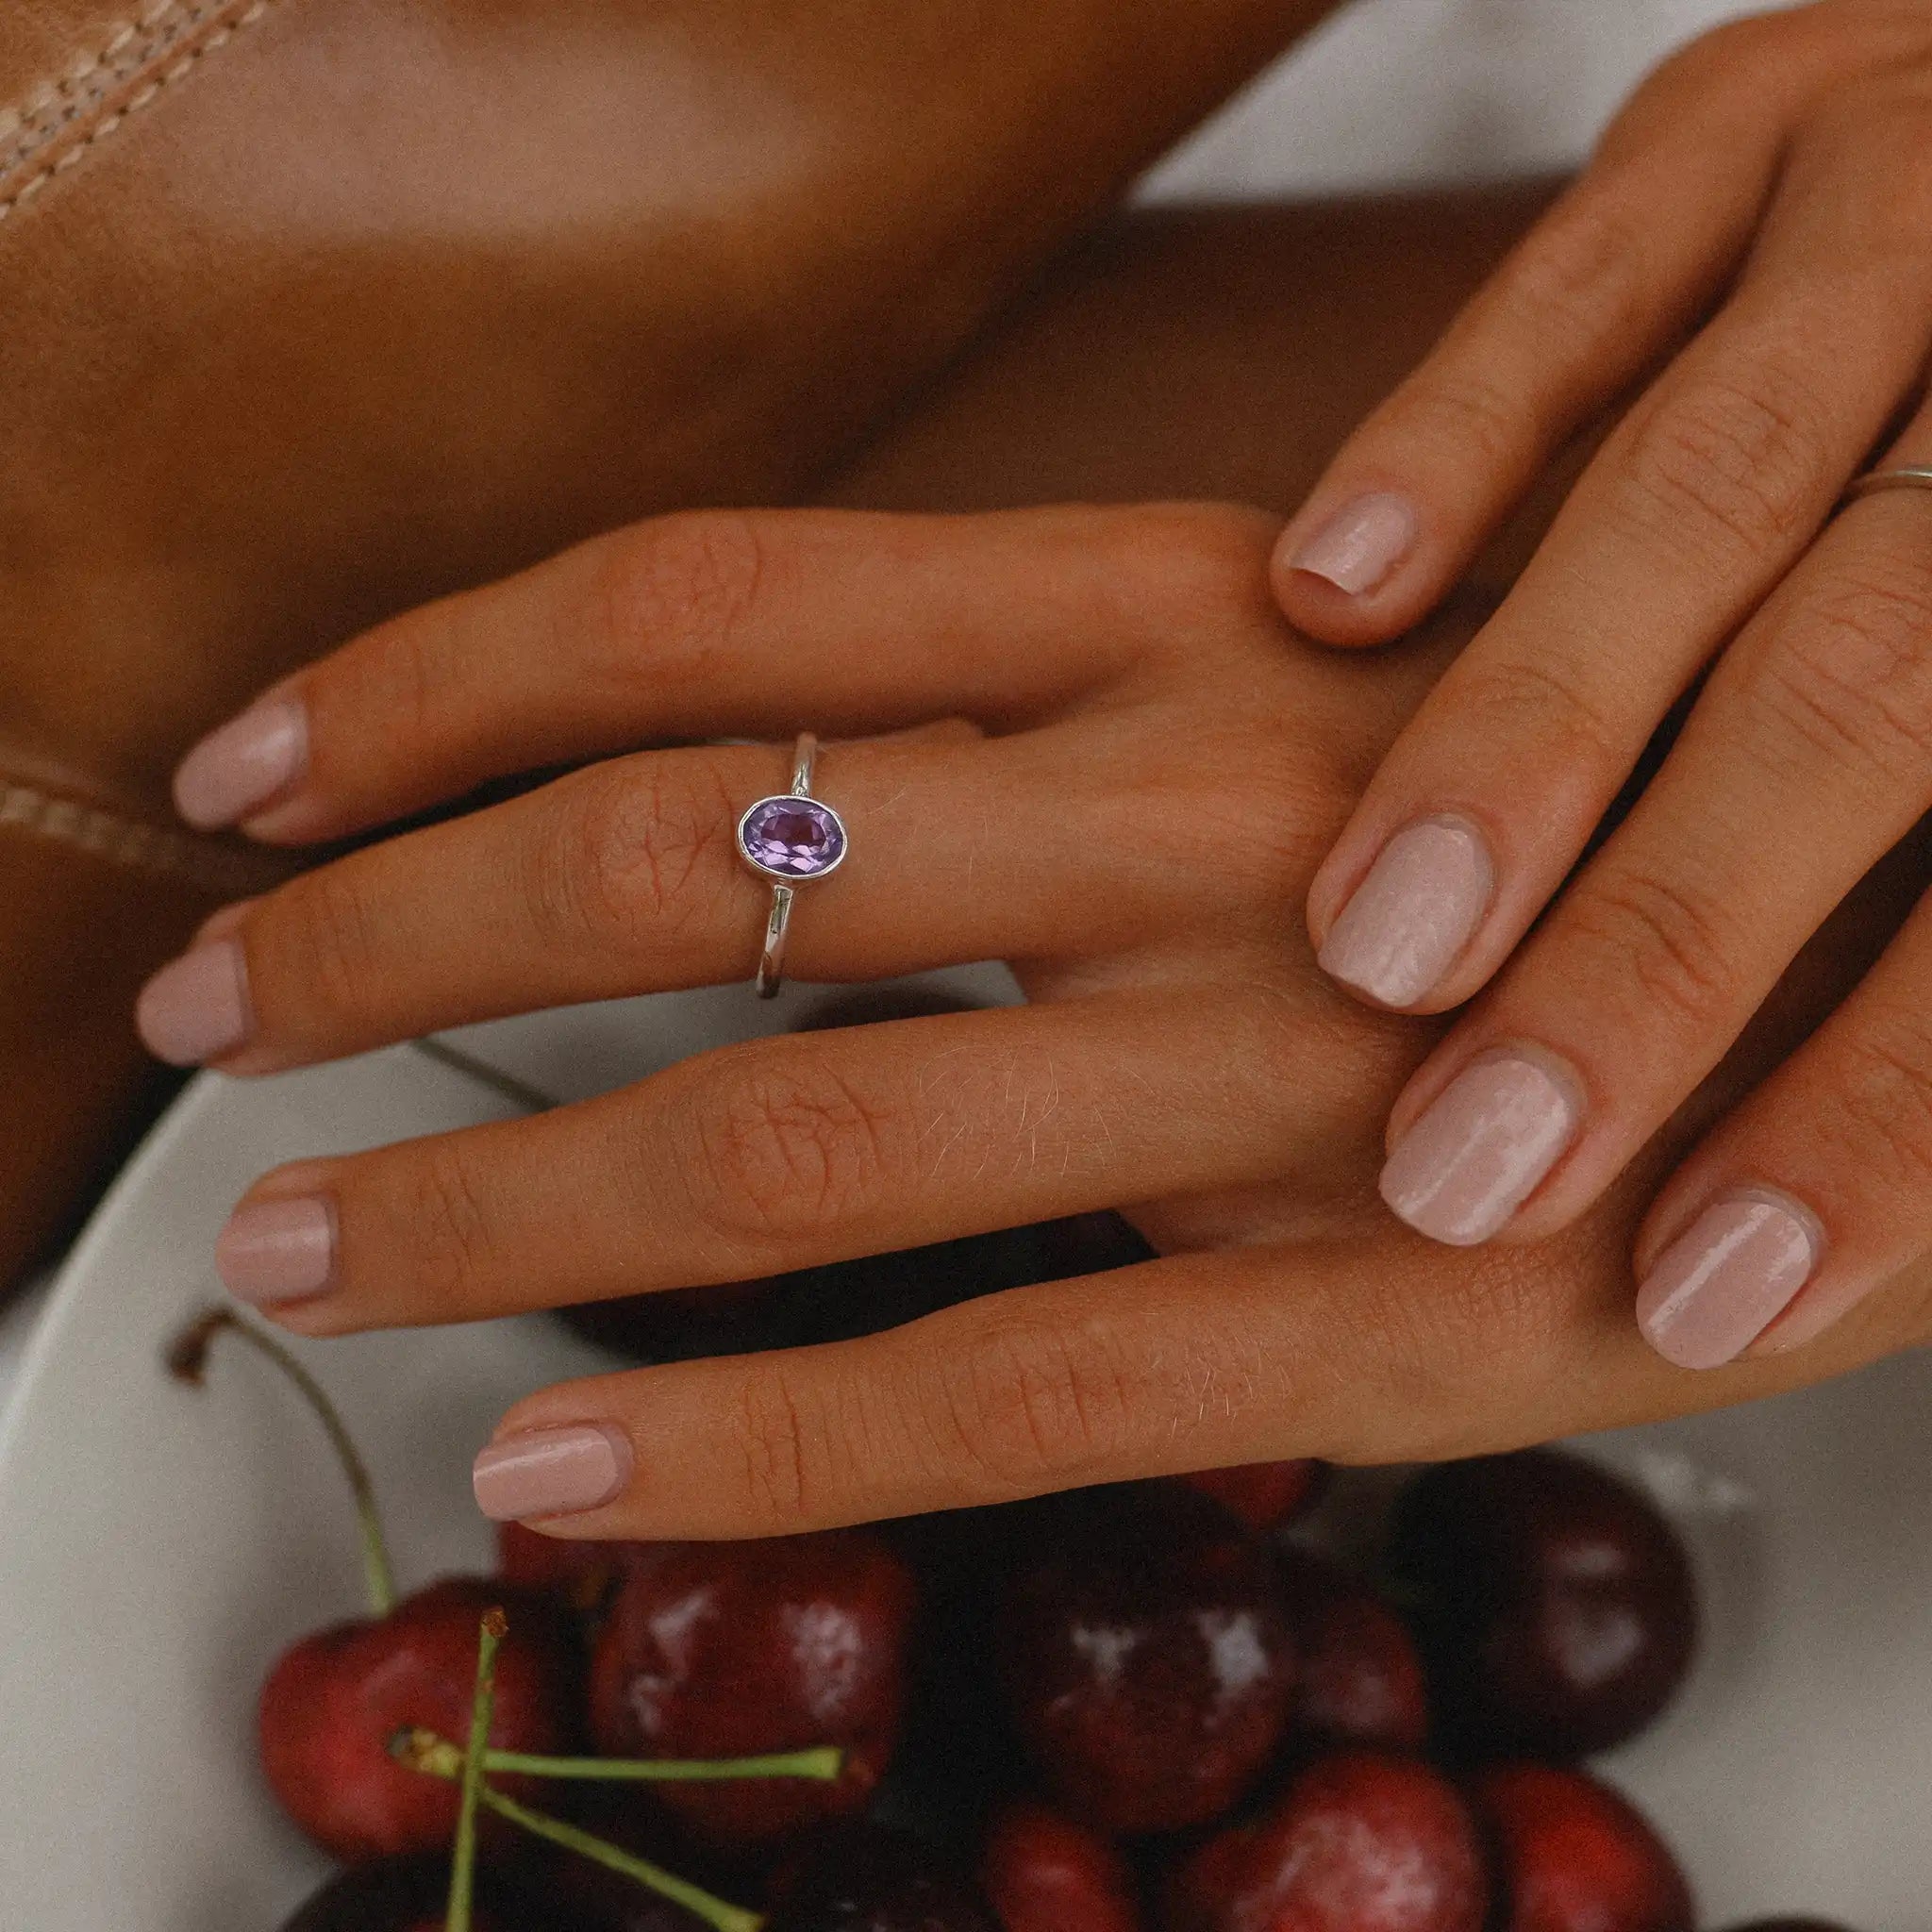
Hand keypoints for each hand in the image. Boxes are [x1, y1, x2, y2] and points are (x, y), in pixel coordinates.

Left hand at [141, 505, 1931, 1538]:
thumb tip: (821, 805)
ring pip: (781, 1120)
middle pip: (670, 847)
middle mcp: (1199, 793)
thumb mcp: (1343, 650)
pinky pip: (994, 1374)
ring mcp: (1281, 1056)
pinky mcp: (1386, 1301)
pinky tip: (562, 1467)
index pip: (703, 602)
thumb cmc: (1605, 764)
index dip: (432, 673)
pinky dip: (746, 1424)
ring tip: (293, 1245)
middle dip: (378, 932)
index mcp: (1187, 604)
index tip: (259, 760)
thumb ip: (1086, 715)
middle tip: (203, 1005)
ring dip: (486, 1198)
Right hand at [1272, 0, 1931, 1368]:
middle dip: (1661, 951)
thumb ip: (1931, 948)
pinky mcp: (1757, 109)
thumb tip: (1866, 1235)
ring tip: (1375, 941)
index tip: (1703, 1291)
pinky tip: (1322, 592)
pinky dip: (1453, 434)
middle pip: (1867, 692)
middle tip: (1476, 1154)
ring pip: (1721, 490)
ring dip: (1529, 730)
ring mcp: (1915, 205)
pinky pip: (1598, 269)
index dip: (1881, 1113)